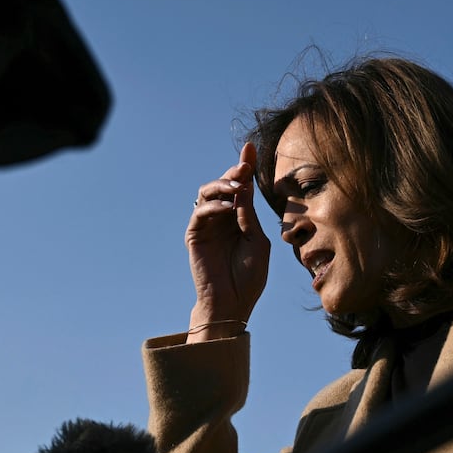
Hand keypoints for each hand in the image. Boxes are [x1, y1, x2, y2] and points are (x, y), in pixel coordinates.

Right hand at [186, 141, 270, 340]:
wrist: (233, 303)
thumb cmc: (249, 277)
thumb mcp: (257, 242)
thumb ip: (249, 216)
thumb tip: (244, 188)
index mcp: (241, 218)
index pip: (242, 187)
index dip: (244, 167)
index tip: (250, 148)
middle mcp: (223, 217)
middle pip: (224, 185)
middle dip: (234, 172)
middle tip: (244, 166)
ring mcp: (208, 225)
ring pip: (208, 193)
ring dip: (221, 185)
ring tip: (236, 186)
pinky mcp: (195, 235)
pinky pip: (200, 213)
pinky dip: (213, 206)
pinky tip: (226, 207)